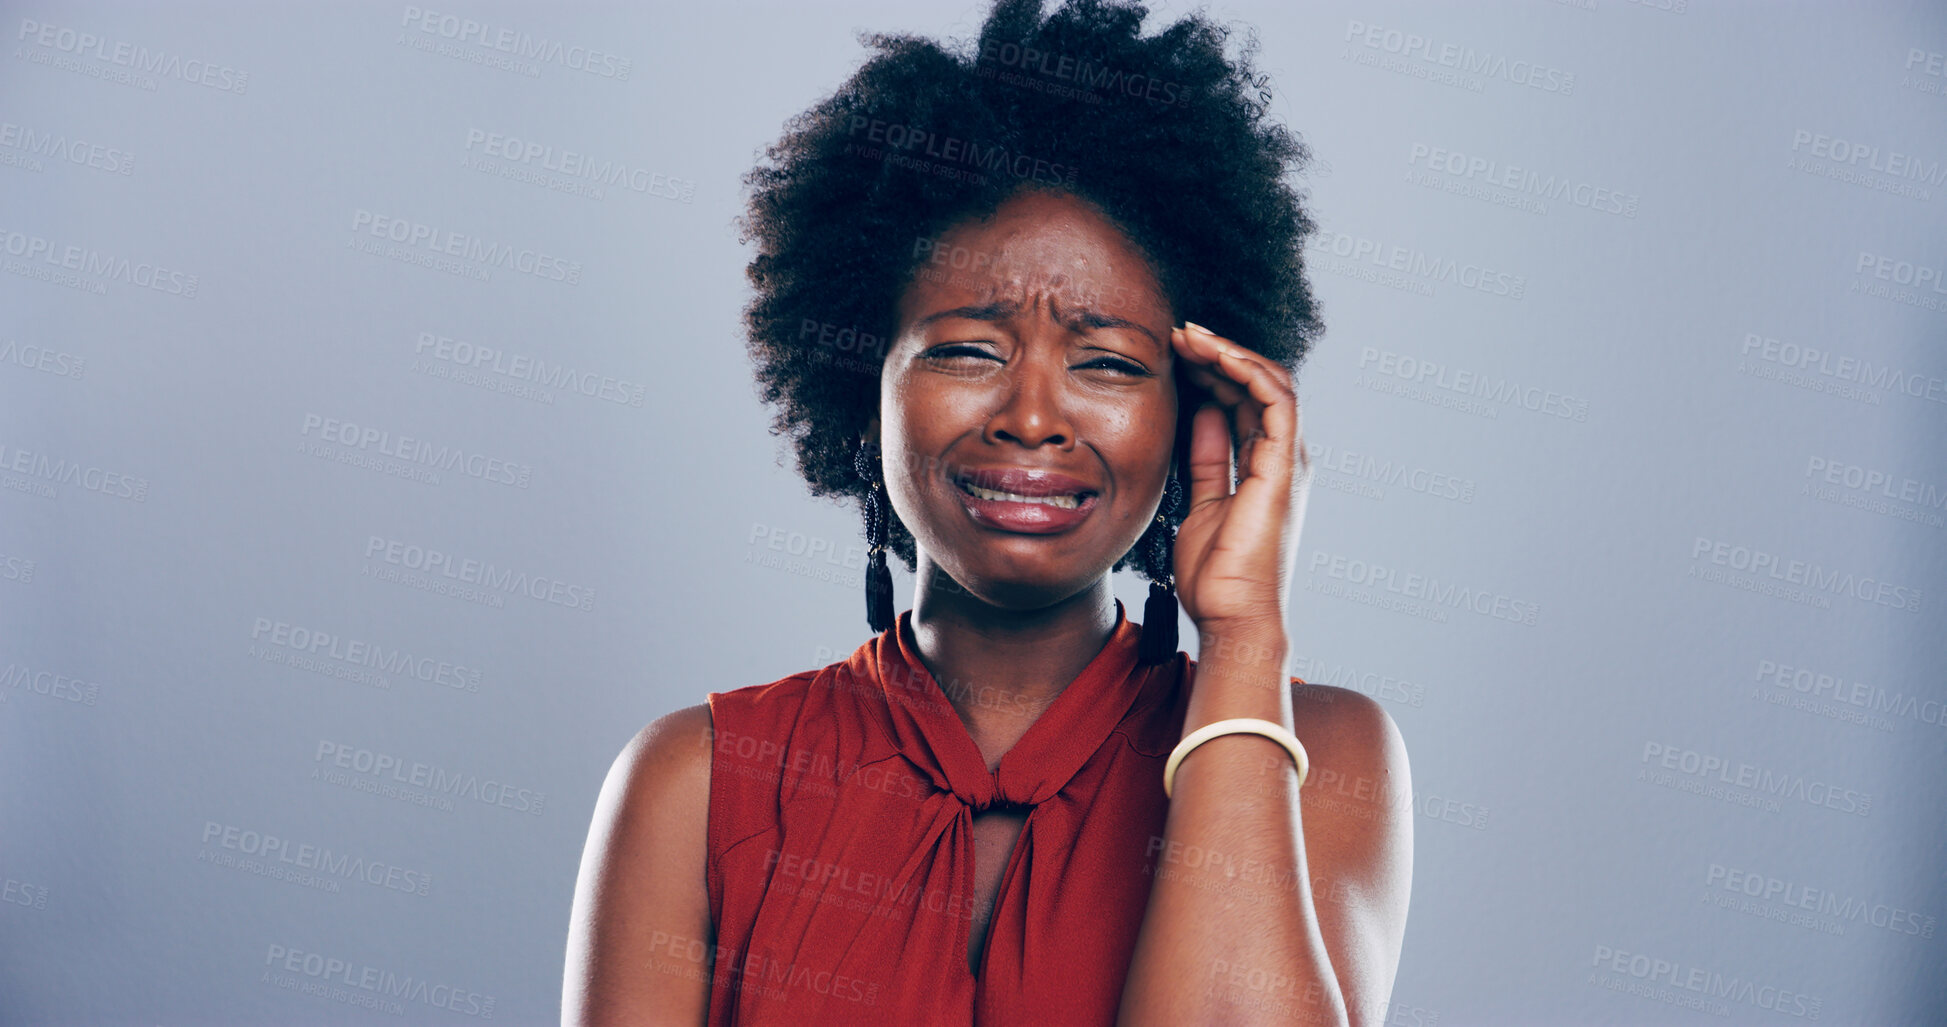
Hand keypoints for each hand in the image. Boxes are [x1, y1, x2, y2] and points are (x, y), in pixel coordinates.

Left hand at [1166, 322, 1309, 642]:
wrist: (1232, 617)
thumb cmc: (1215, 575)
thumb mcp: (1199, 502)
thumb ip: (1206, 459)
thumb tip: (1201, 414)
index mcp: (1264, 467)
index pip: (1243, 401)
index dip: (1211, 372)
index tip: (1171, 355)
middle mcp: (1282, 458)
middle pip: (1256, 384)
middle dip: (1216, 353)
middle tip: (1176, 334)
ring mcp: (1287, 459)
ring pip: (1269, 381)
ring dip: (1228, 351)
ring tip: (1188, 335)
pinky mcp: (1284, 464)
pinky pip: (1276, 398)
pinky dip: (1246, 369)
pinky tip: (1213, 354)